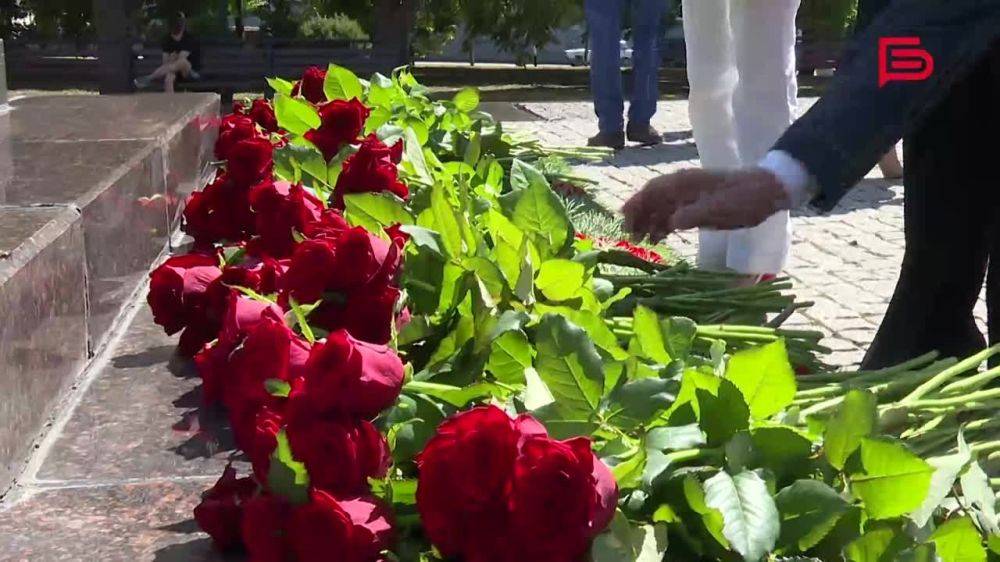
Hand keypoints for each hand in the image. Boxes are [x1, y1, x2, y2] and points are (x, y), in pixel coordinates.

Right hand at [621, 167, 791, 241]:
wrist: (767, 191)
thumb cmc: (744, 198)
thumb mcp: (719, 209)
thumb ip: (692, 215)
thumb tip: (670, 224)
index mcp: (684, 183)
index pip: (651, 192)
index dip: (635, 206)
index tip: (624, 223)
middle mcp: (682, 187)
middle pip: (651, 199)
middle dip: (638, 217)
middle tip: (629, 238)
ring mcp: (689, 195)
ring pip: (660, 208)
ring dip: (649, 223)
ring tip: (641, 242)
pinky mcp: (697, 205)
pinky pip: (673, 213)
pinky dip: (663, 225)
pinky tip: (659, 239)